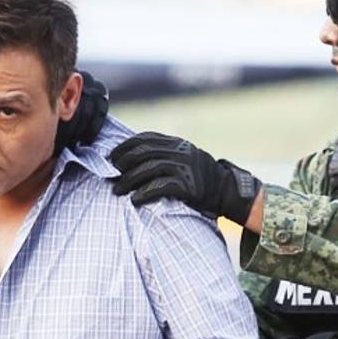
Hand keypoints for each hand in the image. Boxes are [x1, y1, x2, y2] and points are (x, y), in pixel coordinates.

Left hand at [110, 131, 261, 224]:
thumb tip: (130, 158)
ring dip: (129, 180)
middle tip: (111, 174)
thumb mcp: (182, 158)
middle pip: (144, 153)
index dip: (125, 146)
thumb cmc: (197, 177)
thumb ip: (163, 154)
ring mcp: (185, 167)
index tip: (111, 157)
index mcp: (177, 143)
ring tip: (117, 190)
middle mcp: (181, 152)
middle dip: (123, 163)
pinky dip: (144, 193)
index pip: (145, 138)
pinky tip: (135, 200)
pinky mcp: (189, 185)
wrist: (226, 191)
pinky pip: (160, 187)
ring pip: (149, 169)